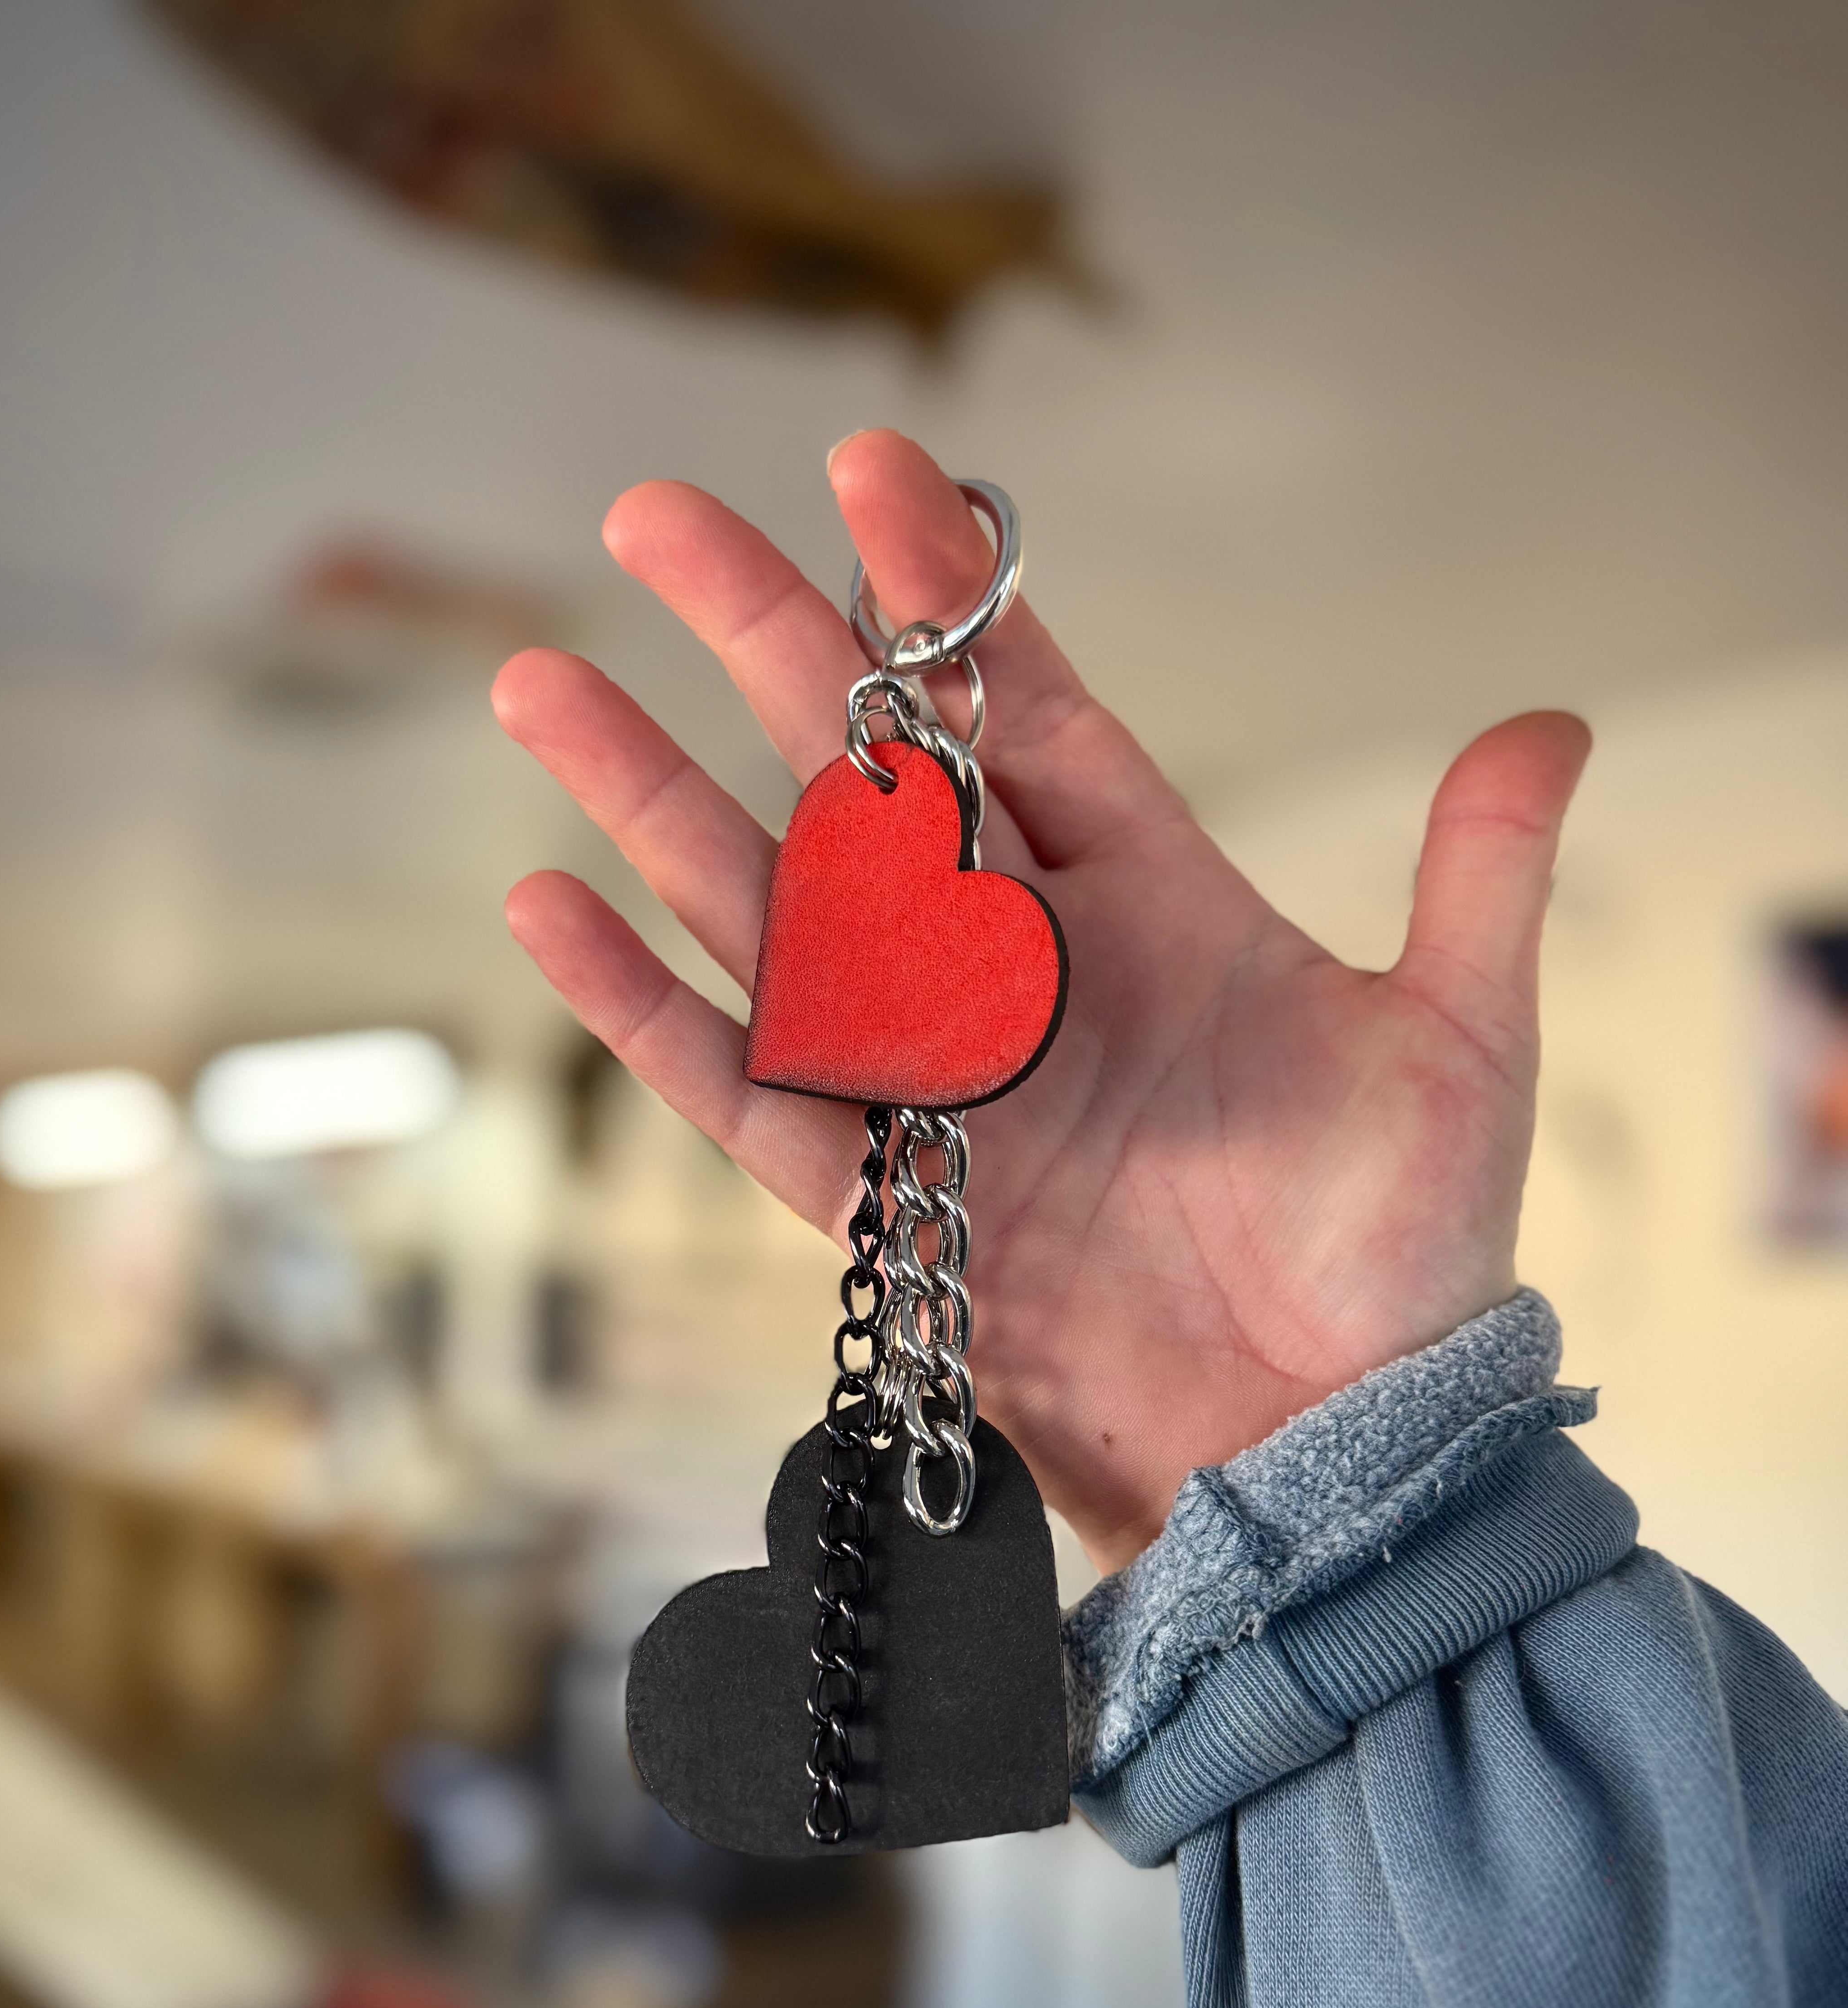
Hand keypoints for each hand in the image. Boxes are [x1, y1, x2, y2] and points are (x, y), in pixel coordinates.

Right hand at [496, 430, 1589, 1571]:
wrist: (1327, 1447)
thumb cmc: (1400, 1261)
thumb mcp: (1458, 1047)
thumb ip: (1476, 878)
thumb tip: (1549, 723)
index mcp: (1156, 908)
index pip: (1030, 714)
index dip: (949, 599)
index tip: (873, 474)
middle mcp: (1025, 974)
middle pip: (866, 776)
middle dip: (761, 641)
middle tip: (653, 516)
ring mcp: (939, 1082)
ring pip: (770, 910)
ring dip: (652, 799)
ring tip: (544, 682)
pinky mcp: (876, 1202)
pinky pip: (741, 1087)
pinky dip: (645, 1011)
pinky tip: (552, 909)